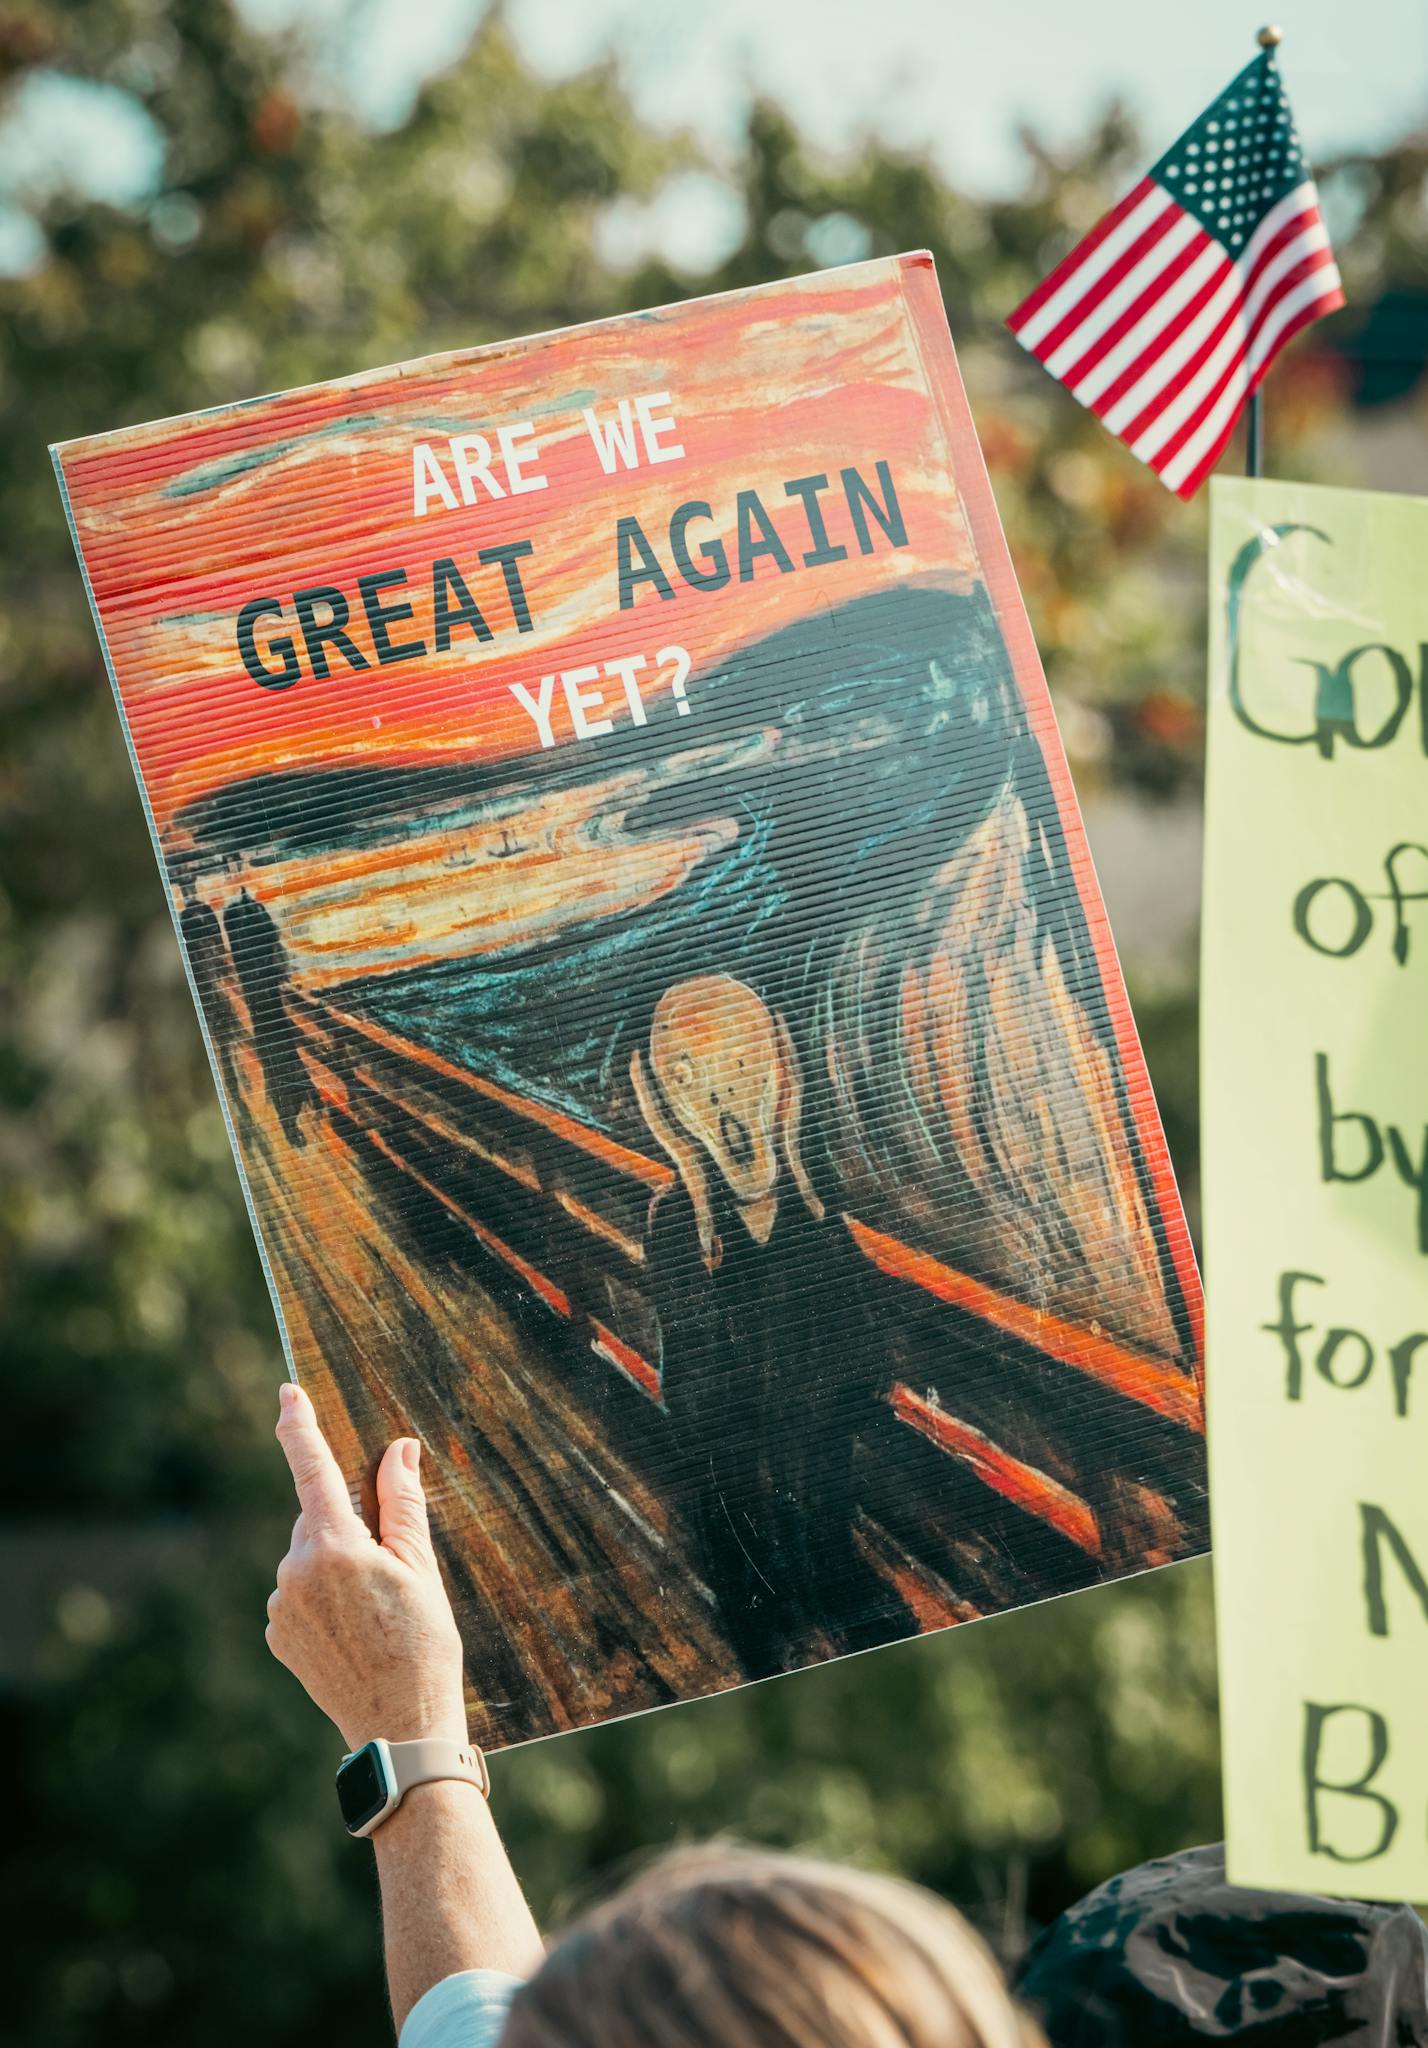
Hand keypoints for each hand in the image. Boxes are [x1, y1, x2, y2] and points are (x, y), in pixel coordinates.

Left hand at [266, 1382, 466, 1749]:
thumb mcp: (423, 1568)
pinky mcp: (277, 1635)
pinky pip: (298, 1593)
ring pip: (308, 1556)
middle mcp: (296, 1570)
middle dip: (349, 1525)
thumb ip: (403, 1504)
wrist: (401, 1728)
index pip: (313, 1470)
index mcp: (335, 1546)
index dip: (299, 1426)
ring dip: (337, 1564)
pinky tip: (356, 1629)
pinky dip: (323, 1596)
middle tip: (393, 1569)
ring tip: (378, 1611)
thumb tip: (398, 1449)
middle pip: (318, 1518)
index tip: (289, 1392)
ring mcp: (281, 1606)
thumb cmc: (425, 1645)